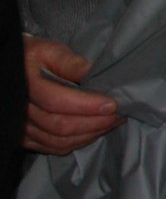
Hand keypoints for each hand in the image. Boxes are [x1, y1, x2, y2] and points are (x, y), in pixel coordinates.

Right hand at [24, 35, 121, 153]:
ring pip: (58, 141)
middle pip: (60, 125)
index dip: (87, 105)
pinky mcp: (26, 137)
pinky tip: (94, 132)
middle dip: (95, 122)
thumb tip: (94, 72)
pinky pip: (52, 147)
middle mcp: (22, 111)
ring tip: (112, 122)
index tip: (112, 104)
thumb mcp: (49, 51)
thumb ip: (69, 62)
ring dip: (90, 134)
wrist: (12, 69)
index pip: (57, 101)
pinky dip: (76, 143)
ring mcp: (22, 127)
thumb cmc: (33, 57)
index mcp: (27, 86)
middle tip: (120, 114)